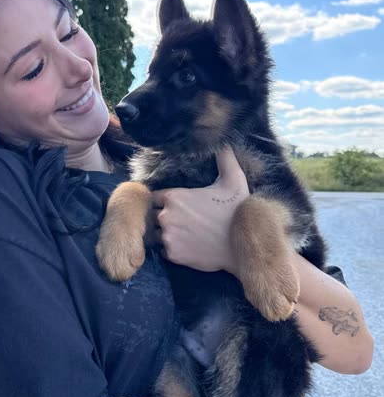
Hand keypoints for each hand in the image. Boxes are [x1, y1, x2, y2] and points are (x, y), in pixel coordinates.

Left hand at [149, 146, 248, 274]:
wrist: (243, 246)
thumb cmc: (238, 212)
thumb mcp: (234, 180)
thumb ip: (225, 158)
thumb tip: (224, 142)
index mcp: (175, 196)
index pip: (155, 196)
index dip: (164, 200)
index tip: (176, 205)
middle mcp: (166, 216)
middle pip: (152, 215)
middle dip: (161, 216)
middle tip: (179, 220)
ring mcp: (168, 236)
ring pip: (156, 233)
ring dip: (165, 233)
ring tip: (182, 233)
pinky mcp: (172, 255)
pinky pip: (162, 250)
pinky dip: (171, 249)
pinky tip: (186, 245)